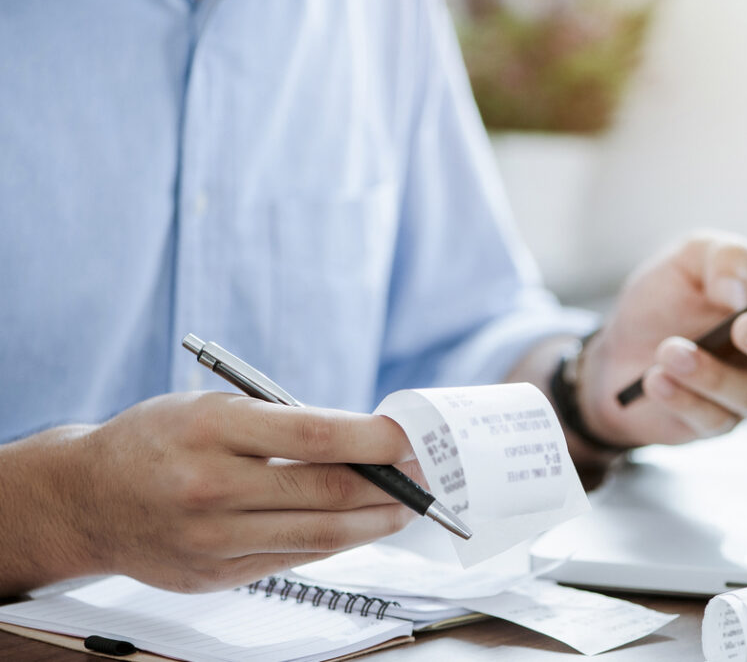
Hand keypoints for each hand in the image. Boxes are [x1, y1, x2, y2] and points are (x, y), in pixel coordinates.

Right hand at [0, 392, 420, 594]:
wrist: (84, 499)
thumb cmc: (156, 441)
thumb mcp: (213, 408)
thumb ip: (284, 424)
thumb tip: (367, 442)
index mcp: (211, 428)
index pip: (315, 436)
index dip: (375, 440)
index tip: (412, 438)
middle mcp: (209, 486)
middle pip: (327, 492)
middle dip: (390, 484)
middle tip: (425, 474)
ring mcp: (211, 539)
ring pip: (320, 536)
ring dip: (377, 521)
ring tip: (407, 506)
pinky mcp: (214, 575)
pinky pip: (296, 559)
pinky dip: (337, 542)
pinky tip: (360, 526)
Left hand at [579, 232, 746, 448]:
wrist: (612, 352)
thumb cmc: (661, 303)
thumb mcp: (687, 259)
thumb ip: (723, 258)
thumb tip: (741, 290)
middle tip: (743, 326)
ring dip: (708, 371)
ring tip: (669, 350)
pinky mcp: (715, 423)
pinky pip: (712, 419)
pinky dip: (683, 397)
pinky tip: (656, 379)